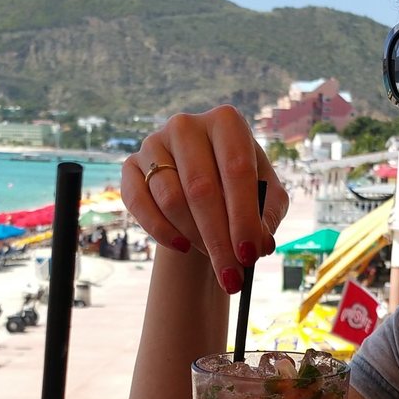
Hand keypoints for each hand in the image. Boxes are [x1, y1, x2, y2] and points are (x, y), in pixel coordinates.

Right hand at [120, 106, 288, 292]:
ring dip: (193, 237)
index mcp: (226, 122)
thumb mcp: (266, 201)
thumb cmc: (238, 192)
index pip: (237, 169)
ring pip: (171, 199)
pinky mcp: (130, 166)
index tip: (250, 254)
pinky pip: (140, 203)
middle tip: (231, 276)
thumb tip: (261, 242)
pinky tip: (182, 247)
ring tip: (212, 257)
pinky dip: (161, 231)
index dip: (244, 216)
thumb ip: (268, 218)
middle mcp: (187, 125)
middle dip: (218, 239)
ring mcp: (154, 143)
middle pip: (201, 188)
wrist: (200, 191)